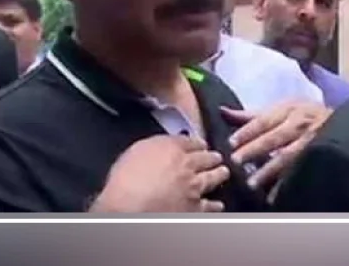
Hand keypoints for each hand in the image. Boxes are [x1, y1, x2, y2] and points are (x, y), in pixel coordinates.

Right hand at [90, 134, 229, 212]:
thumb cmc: (125, 180)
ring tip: (223, 172)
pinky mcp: (196, 207)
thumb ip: (153, 146)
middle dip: (212, 156)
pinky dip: (215, 204)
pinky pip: (210, 205)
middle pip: (206, 157)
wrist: (129, 205)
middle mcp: (187, 164)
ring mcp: (194, 186)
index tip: (200, 144)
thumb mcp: (135, 151)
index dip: (197, 143)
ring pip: (214, 177)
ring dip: (220, 174)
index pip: (190, 141)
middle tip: (216, 157)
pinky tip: (218, 204)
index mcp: (171, 148)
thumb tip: (160, 146)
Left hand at [222, 101, 330, 190]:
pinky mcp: (317, 157)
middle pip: (274, 138)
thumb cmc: (302, 114)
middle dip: (255, 149)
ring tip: (252, 182)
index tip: (232, 143)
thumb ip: (252, 114)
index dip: (247, 132)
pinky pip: (299, 171)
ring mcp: (310, 141)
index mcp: (288, 109)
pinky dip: (286, 184)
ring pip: (287, 156)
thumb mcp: (281, 108)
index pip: (264, 121)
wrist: (338, 122)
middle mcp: (300, 124)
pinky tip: (273, 195)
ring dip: (269, 170)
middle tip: (236, 161)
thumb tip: (223, 111)